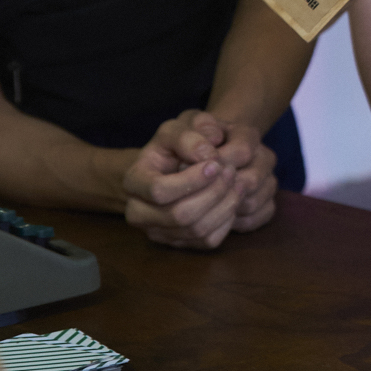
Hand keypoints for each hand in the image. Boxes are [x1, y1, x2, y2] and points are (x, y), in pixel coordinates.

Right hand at [123, 110, 270, 248]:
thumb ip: (189, 135)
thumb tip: (206, 154)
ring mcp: (158, 232)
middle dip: (212, 192)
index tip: (216, 163)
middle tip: (232, 171)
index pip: (159, 190)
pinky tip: (233, 197)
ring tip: (238, 181)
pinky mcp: (179, 243)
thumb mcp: (179, 126)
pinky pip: (207, 241)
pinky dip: (226, 220)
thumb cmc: (178, 142)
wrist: (178, 162)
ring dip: (223, 205)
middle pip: (179, 215)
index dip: (191, 179)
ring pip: (195, 230)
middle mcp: (139, 213)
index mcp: (133, 181)